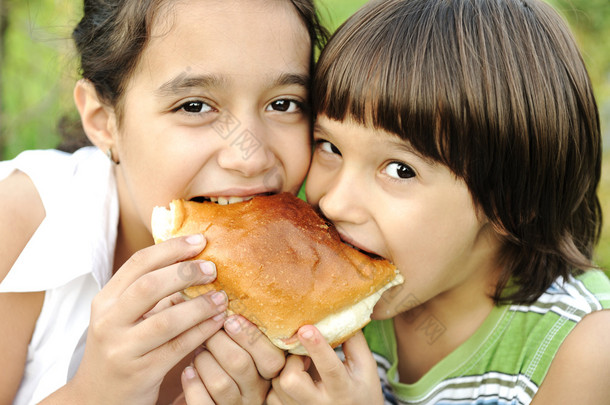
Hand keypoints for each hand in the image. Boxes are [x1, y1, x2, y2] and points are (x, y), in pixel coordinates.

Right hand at [66, 234, 227, 404]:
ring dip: (199, 305)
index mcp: (106, 300)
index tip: (200, 241)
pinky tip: (218, 321)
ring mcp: (122, 349)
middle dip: (186, 273)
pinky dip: (201, 331)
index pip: (139, 263)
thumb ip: (152, 292)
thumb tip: (194, 261)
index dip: (171, 248)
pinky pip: (177, 347)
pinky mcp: (140, 372)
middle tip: (212, 268)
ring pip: (166, 320)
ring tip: (222, 297)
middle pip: (149, 286)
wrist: (97, 398)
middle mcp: (109, 322)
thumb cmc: (120, 347)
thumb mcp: (124, 316)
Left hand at [180, 315, 285, 403]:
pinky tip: (188, 371)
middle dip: (218, 341)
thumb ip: (250, 328)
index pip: (272, 358)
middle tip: (208, 329)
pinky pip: (202, 402)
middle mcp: (258, 392)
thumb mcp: (249, 346)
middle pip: (241, 364)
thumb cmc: (230, 357)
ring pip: (220, 382)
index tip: (231, 318)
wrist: (214, 396)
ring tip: (198, 349)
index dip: (250, 337)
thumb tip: (231, 292)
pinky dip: (192, 384)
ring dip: (204, 360)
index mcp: (272, 372)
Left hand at [267, 326, 382, 404]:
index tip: (306, 328)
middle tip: (302, 356)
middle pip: (291, 380)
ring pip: (278, 385)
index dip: (317, 347)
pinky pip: (271, 396)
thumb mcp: (366, 367)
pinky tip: (294, 379)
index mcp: (343, 390)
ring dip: (286, 369)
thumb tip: (340, 310)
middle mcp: (320, 404)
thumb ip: (353, 340)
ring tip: (302, 366)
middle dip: (293, 361)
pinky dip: (279, 382)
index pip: (329, 368)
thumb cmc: (362, 391)